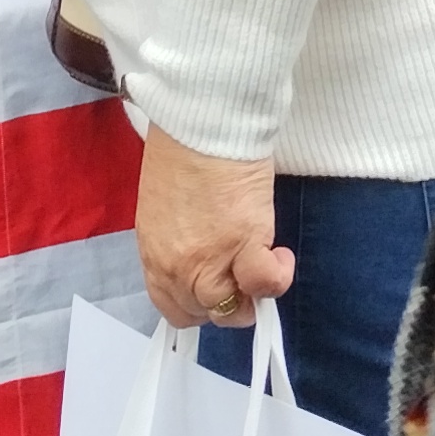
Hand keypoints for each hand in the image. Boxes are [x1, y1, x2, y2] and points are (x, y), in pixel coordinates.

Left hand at [135, 126, 289, 329]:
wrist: (202, 122)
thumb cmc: (182, 147)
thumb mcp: (164, 205)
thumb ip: (176, 237)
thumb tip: (200, 248)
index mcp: (155, 253)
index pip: (171, 305)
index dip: (198, 303)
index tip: (216, 285)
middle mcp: (178, 266)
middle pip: (204, 313)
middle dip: (227, 300)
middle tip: (244, 273)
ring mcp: (210, 261)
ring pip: (232, 311)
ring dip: (252, 295)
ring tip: (266, 262)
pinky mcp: (244, 245)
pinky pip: (263, 284)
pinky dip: (277, 276)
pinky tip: (280, 254)